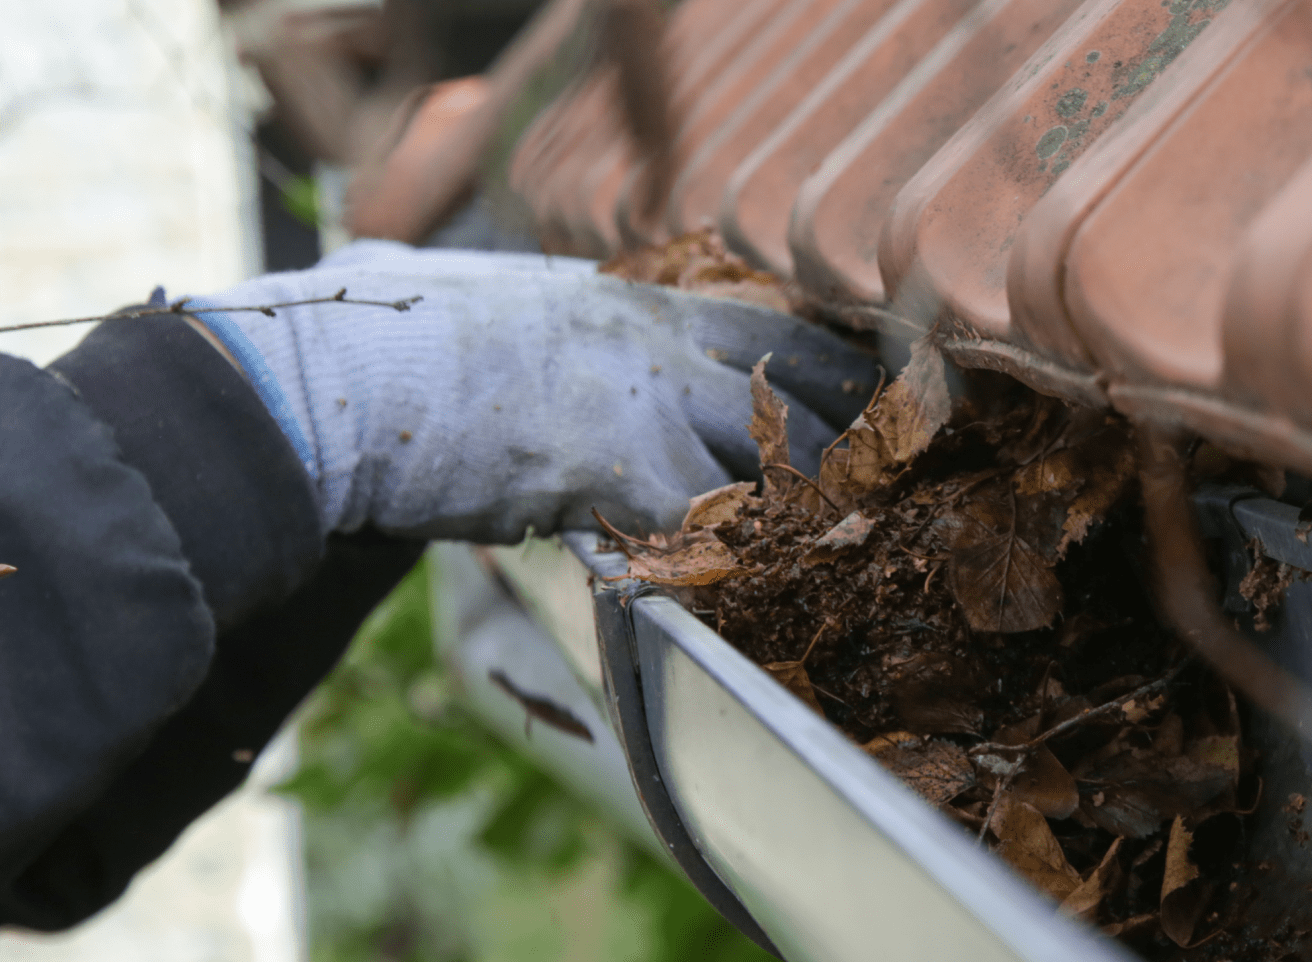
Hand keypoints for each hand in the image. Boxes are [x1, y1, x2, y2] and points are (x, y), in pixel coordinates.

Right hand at [186, 241, 875, 542]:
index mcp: (623, 301)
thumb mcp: (460, 287)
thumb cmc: (375, 331)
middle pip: (792, 385)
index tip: (853, 391)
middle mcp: (654, 344)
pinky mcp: (617, 473)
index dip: (816, 363)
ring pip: (767, 460)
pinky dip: (723, 561)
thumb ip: (498, 297)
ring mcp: (644, 404)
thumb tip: (417, 266)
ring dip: (793, 508)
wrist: (332, 381)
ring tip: (825, 548)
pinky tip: (737, 586)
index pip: (763, 322)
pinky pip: (705, 528)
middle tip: (877, 473)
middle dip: (841, 433)